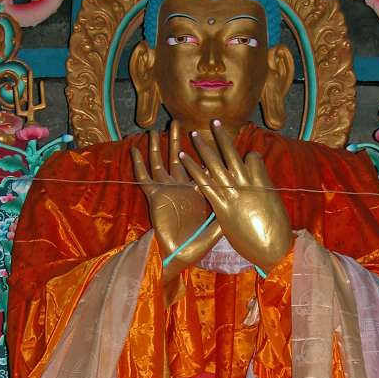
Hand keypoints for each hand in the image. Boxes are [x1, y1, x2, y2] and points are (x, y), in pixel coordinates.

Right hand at [131, 122, 221, 282]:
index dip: (199, 152)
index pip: (197, 167)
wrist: (176, 256)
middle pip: (177, 159)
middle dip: (176, 140)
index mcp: (194, 194)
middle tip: (177, 121)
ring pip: (159, 163)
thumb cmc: (195, 246)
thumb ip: (226, 211)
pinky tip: (136, 150)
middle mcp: (179, 189)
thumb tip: (242, 200)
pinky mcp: (154, 197)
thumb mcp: (215, 227)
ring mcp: (165, 191)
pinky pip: (144, 177)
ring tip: (156, 129)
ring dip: (158, 146)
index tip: (203, 135)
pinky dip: (139, 164)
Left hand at [178, 120, 291, 272]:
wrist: (274, 249)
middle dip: (222, 137)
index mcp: (263, 183)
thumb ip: (263, 197)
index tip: (244, 159)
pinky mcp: (222, 207)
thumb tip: (261, 194)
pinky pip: (205, 183)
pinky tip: (182, 158)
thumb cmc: (278, 234)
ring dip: (204, 147)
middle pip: (233, 154)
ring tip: (193, 134)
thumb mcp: (273, 209)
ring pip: (217, 163)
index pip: (253, 158)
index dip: (247, 157)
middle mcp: (248, 184)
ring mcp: (234, 194)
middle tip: (214, 121)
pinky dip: (193, 169)